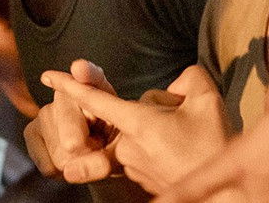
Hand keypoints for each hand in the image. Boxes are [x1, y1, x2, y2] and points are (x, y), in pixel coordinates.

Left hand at [40, 62, 229, 192]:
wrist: (221, 193)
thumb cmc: (214, 144)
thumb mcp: (208, 99)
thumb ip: (188, 77)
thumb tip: (176, 85)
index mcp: (139, 123)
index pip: (97, 100)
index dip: (72, 86)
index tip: (47, 76)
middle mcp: (127, 147)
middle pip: (130, 112)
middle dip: (154, 109)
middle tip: (183, 122)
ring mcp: (131, 167)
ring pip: (137, 133)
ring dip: (157, 129)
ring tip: (186, 140)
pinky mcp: (139, 180)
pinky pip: (142, 151)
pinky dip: (158, 146)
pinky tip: (182, 153)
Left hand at [157, 74, 268, 202]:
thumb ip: (265, 101)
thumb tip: (268, 112)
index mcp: (247, 161)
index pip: (196, 186)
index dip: (171, 199)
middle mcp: (261, 190)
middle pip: (223, 199)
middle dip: (209, 193)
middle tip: (215, 172)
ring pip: (256, 197)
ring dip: (256, 182)